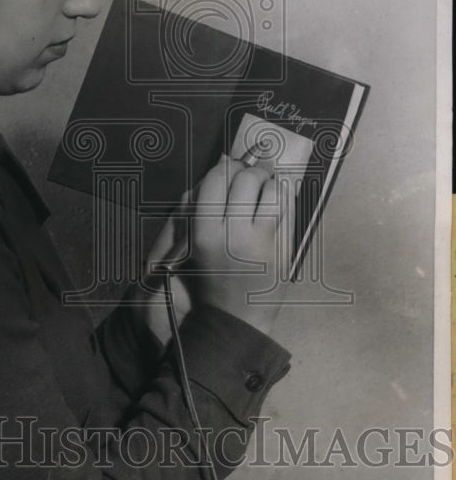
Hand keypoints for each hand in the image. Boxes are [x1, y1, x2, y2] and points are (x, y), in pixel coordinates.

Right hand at [139, 155, 294, 340]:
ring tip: (265, 186)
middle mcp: (234, 235)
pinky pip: (289, 207)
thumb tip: (221, 163)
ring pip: (271, 189)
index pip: (215, 181)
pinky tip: (279, 195)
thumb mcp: (190, 244)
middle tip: (249, 176)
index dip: (223, 168)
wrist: (235, 317)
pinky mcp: (285, 248)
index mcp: (205, 233)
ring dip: (268, 181)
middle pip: (244, 180)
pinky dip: (285, 194)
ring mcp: (263, 241)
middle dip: (248, 171)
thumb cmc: (208, 279)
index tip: (227, 168)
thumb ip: (197, 205)